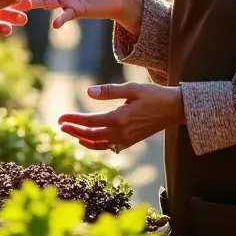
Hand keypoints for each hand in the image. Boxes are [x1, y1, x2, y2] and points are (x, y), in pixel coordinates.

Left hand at [58, 83, 182, 151]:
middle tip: (61, 125)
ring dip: (82, 139)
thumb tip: (89, 91)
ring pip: (98, 144)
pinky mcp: (130, 142)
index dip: (73, 120)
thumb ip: (110, 91)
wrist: (175, 109)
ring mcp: (126, 140)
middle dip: (74, 131)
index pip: (89, 122)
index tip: (60, 118)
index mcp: (120, 119)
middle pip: (90, 136)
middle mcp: (121, 133)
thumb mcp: (132, 88)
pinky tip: (88, 139)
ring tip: (70, 132)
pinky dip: (95, 145)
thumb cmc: (154, 95)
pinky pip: (108, 147)